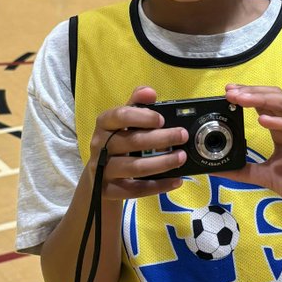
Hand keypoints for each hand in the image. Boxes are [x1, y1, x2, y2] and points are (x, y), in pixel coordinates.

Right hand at [89, 86, 187, 200]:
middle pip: (131, 142)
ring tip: (181, 158)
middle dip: (161, 139)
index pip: (119, 116)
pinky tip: (175, 181)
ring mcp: (101, 170)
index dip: (142, 117)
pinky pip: (135, 189)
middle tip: (183, 136)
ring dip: (162, 163)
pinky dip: (158, 186)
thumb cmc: (117, 141)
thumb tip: (149, 91)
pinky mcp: (108, 190)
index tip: (162, 119)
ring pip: (135, 167)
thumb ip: (136, 104)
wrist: (99, 176)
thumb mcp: (124, 121)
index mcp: (104, 124)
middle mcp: (99, 145)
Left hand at [223, 84, 281, 219]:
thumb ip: (245, 171)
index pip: (265, 105)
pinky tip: (264, 121)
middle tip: (230, 92)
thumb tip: (217, 169)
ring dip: (263, 99)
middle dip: (252, 92)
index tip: (227, 94)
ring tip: (242, 99)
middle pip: (274, 99)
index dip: (247, 96)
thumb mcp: (268, 177)